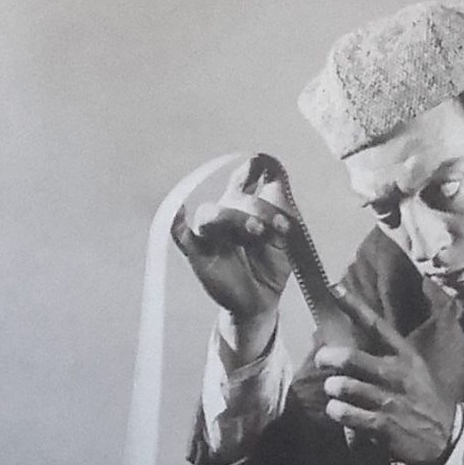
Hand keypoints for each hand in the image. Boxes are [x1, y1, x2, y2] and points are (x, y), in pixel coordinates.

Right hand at [170, 157, 294, 354]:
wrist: (262, 300)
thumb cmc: (272, 265)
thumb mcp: (287, 235)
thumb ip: (282, 206)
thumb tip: (277, 175)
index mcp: (248, 205)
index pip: (247, 176)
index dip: (256, 167)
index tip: (265, 164)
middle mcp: (227, 213)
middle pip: (235, 196)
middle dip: (259, 208)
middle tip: (279, 226)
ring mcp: (211, 232)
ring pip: (211, 213)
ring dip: (233, 218)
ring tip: (256, 230)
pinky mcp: (198, 252)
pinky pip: (180, 234)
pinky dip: (176, 221)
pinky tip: (179, 211)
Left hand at [316, 294, 458, 464]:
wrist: (447, 437)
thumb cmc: (424, 400)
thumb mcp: (415, 370)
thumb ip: (388, 356)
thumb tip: (353, 344)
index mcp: (405, 356)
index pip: (376, 326)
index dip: (354, 306)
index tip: (333, 287)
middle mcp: (397, 375)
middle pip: (353, 358)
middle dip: (330, 357)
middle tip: (322, 359)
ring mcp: (390, 401)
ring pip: (346, 387)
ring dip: (333, 388)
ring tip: (333, 390)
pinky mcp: (384, 425)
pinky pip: (349, 414)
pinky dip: (337, 411)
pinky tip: (337, 410)